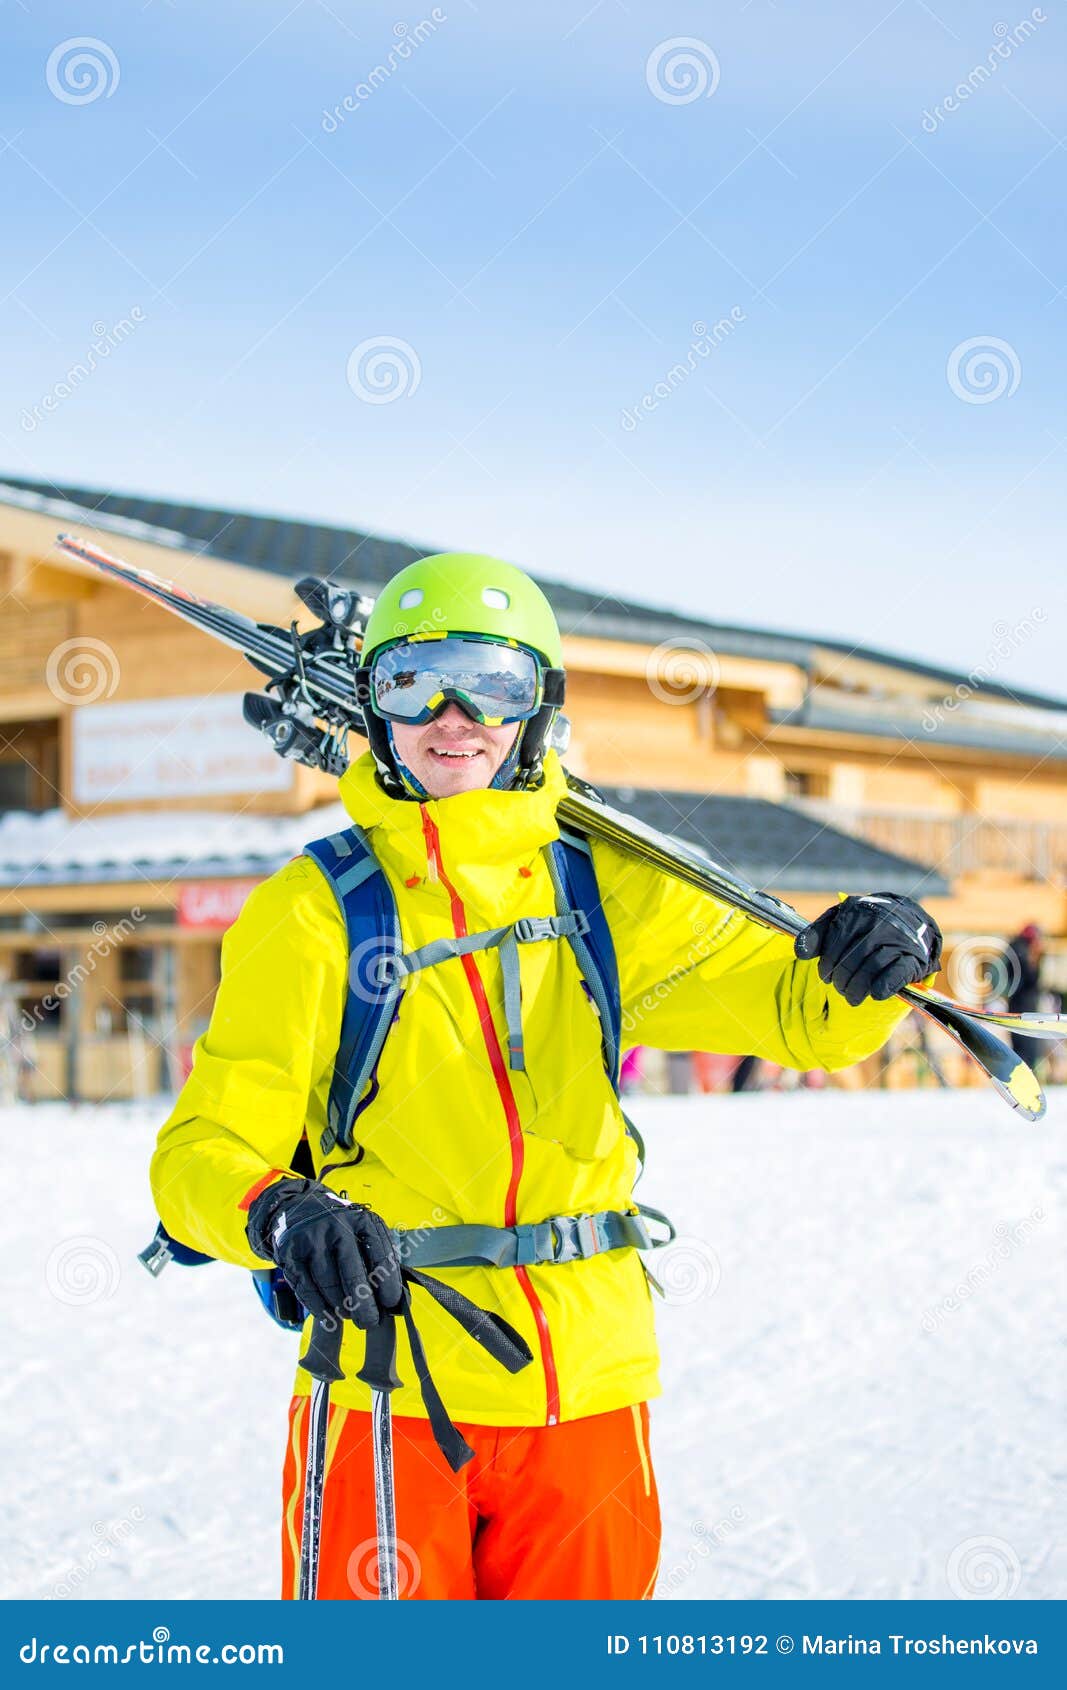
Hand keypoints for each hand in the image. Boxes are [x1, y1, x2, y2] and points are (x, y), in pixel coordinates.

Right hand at [246, 1178, 402, 1327]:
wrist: (299, 1209)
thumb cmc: (341, 1230)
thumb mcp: (364, 1233)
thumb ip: (381, 1260)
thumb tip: (400, 1302)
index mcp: (363, 1220)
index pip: (381, 1257)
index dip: (389, 1285)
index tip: (391, 1305)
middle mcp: (337, 1226)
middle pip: (353, 1275)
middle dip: (364, 1305)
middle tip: (369, 1321)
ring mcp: (312, 1238)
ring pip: (329, 1284)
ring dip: (341, 1308)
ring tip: (349, 1316)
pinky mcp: (290, 1252)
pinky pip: (306, 1288)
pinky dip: (319, 1307)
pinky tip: (328, 1317)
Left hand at [794, 893, 941, 1006]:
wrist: (910, 921)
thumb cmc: (866, 924)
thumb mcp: (839, 921)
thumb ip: (816, 935)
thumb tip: (800, 953)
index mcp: (856, 912)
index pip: (834, 945)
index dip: (827, 966)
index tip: (826, 977)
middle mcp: (878, 922)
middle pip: (852, 958)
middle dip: (841, 980)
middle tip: (840, 989)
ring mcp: (898, 939)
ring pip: (872, 967)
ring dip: (858, 988)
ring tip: (852, 997)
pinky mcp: (913, 957)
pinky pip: (896, 974)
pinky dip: (882, 987)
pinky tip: (875, 994)